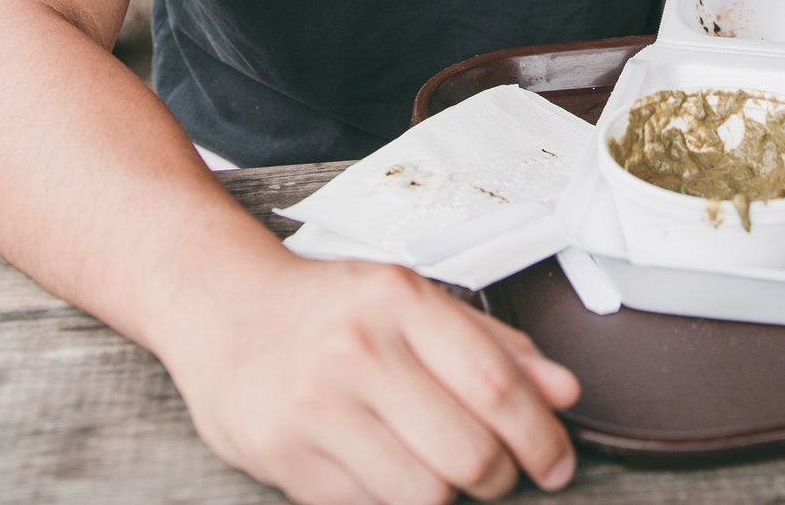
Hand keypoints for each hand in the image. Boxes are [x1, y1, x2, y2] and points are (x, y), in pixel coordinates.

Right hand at [163, 250, 580, 503]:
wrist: (220, 308)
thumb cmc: (328, 308)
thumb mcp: (413, 301)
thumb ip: (493, 346)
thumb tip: (563, 393)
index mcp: (397, 300)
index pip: (496, 384)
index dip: (541, 437)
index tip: (557, 462)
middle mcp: (355, 350)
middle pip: (467, 452)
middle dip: (499, 477)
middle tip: (498, 473)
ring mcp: (313, 407)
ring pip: (422, 493)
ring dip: (448, 496)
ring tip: (440, 471)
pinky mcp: (282, 456)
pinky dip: (391, 501)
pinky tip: (387, 471)